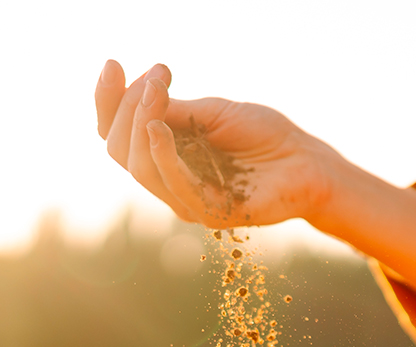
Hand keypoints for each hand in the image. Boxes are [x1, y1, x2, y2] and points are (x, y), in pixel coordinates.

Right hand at [95, 59, 340, 227]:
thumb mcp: (212, 111)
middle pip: (120, 150)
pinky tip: (158, 126)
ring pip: (139, 167)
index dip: (108, 101)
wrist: (307, 161)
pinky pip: (174, 185)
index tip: (112, 64)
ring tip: (155, 91)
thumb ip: (173, 109)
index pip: (118, 134)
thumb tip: (135, 94)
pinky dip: (161, 153)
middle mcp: (169, 180)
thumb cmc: (265, 135)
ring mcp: (186, 200)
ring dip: (140, 124)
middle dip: (125, 108)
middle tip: (156, 76)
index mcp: (166, 154)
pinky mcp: (209, 213)